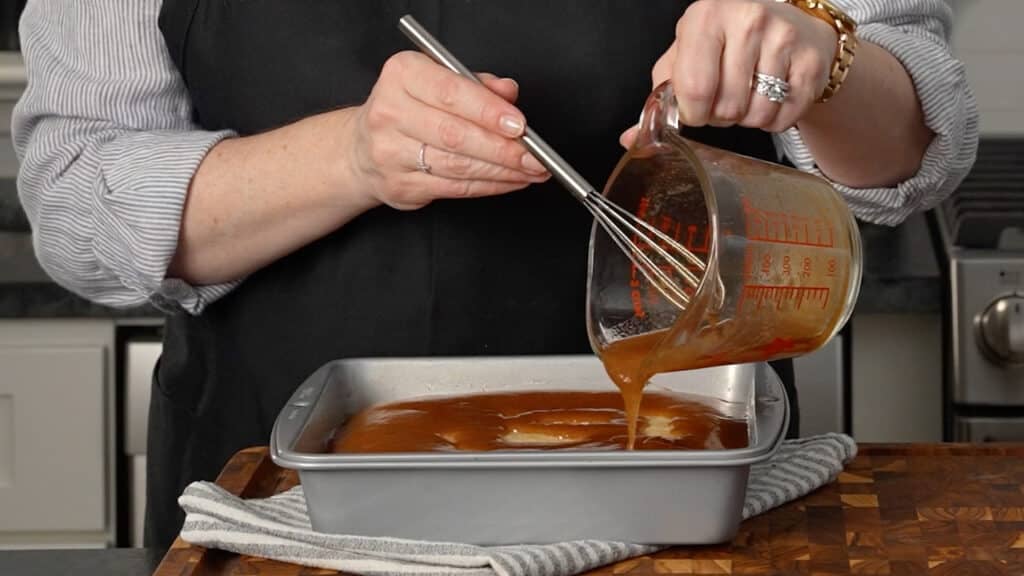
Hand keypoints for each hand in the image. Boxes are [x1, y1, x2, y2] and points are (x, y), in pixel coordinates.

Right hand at [345, 51, 549, 209]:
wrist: (362, 148)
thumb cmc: (408, 110)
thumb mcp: (438, 81)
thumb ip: (476, 85)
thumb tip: (509, 93)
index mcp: (402, 75)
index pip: (451, 93)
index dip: (490, 111)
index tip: (520, 124)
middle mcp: (389, 112)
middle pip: (456, 134)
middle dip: (503, 148)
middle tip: (535, 155)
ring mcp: (390, 153)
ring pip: (458, 165)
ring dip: (502, 171)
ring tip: (531, 170)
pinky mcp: (400, 186)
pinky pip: (455, 188)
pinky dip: (489, 186)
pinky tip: (510, 181)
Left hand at [622, 0, 836, 146]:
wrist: (792, 28)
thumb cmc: (729, 44)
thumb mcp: (688, 56)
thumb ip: (660, 95)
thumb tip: (632, 139)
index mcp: (705, 17)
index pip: (693, 87)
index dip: (692, 112)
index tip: (695, 109)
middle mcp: (747, 20)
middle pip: (726, 107)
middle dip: (721, 116)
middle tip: (725, 98)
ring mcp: (783, 38)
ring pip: (755, 115)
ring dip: (747, 119)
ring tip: (749, 95)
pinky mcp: (811, 61)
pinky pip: (783, 118)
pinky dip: (773, 120)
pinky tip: (771, 96)